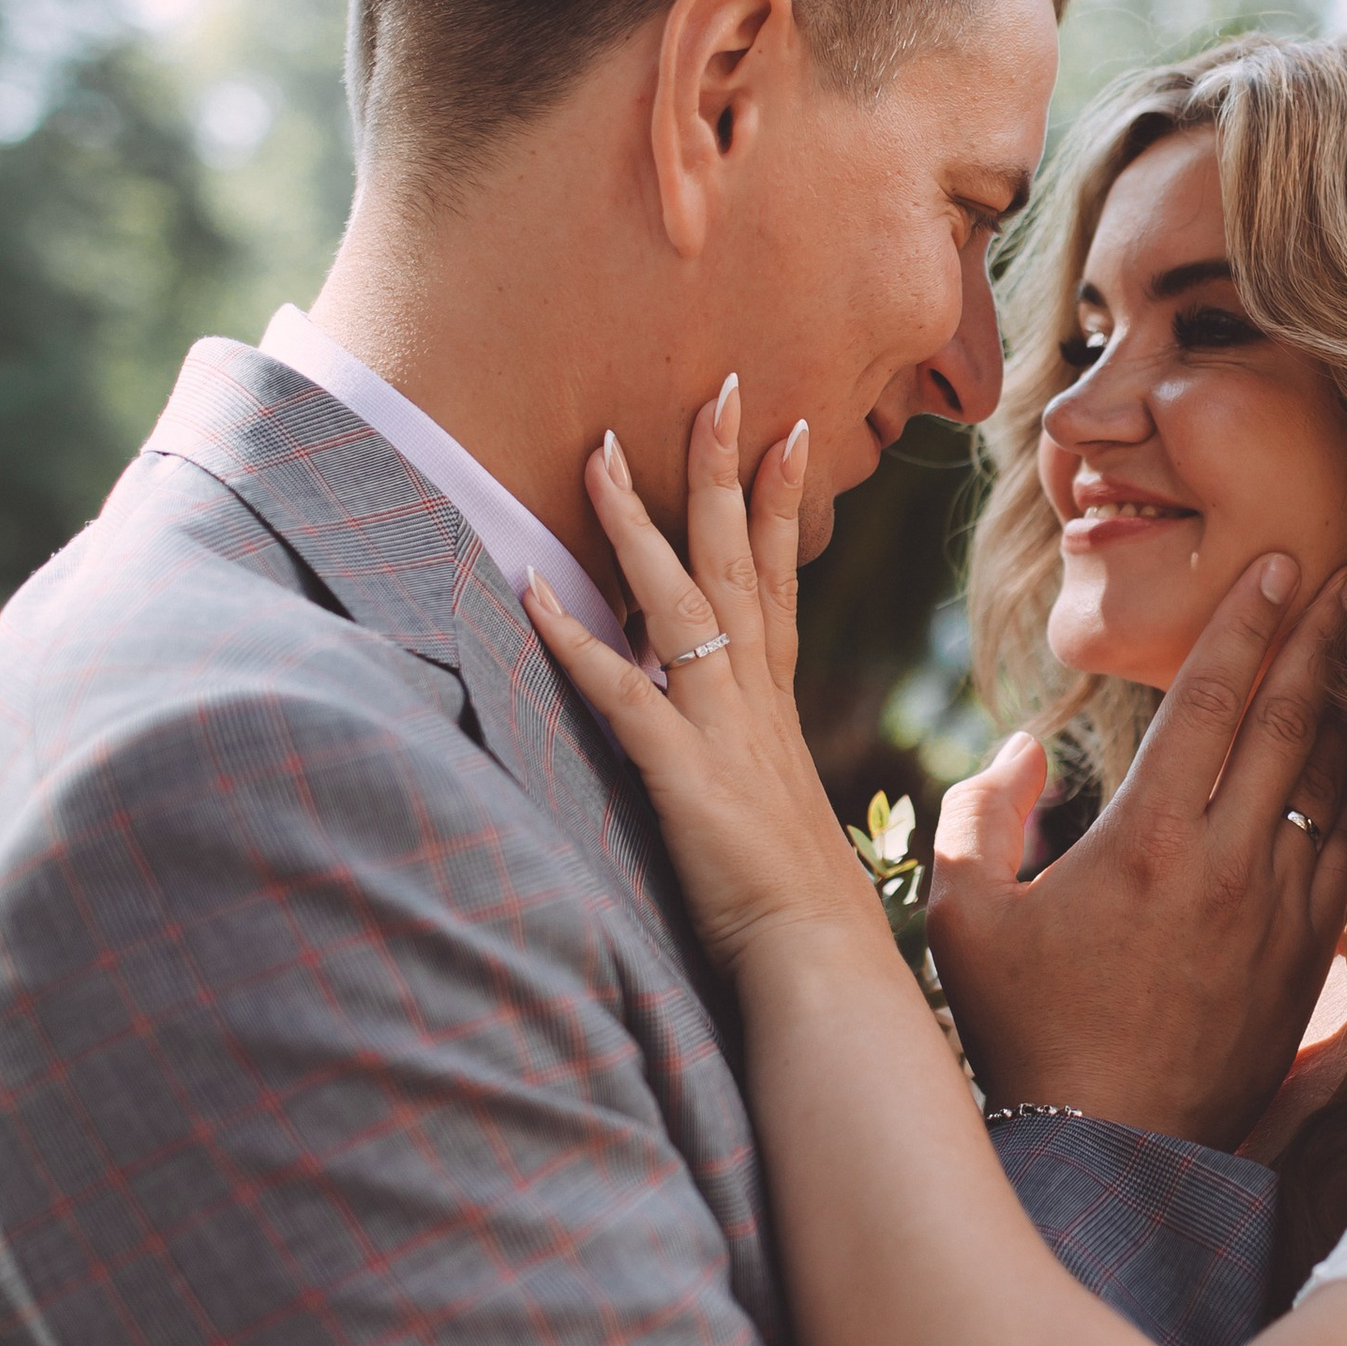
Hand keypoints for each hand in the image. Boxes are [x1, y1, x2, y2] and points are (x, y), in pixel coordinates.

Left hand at [520, 379, 888, 984]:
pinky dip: (575, 639)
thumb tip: (739, 739)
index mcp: (774, 702)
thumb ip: (753, 757)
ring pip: (677, 601)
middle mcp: (751, 696)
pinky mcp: (680, 772)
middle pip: (735, 560)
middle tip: (721, 388)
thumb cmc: (797, 899)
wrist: (816, 957)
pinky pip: (620, 691)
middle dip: (724, 471)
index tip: (790, 431)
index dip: (780, 503)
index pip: (778, 578)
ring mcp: (718, 727)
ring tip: (601, 451)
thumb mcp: (776, 806)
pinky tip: (531, 592)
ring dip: (638, 524)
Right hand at [925, 554, 1346, 1147]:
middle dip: (1324, 637)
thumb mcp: (963, 918)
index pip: (1209, 700)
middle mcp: (1228, 865)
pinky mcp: (1311, 962)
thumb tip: (1021, 748)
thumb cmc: (1025, 1031)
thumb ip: (979, 816)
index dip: (1246, 621)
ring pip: (1340, 788)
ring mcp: (1281, 914)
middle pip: (1292, 723)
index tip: (1275, 562)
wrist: (1110, 1148)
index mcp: (1145, 839)